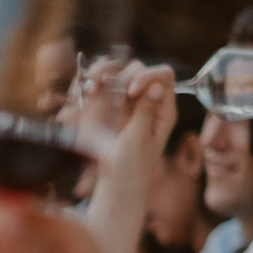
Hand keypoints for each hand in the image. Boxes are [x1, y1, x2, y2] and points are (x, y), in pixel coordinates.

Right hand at [91, 64, 179, 211]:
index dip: (147, 76)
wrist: (116, 182)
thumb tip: (156, 87)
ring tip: (93, 88)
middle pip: (142, 70)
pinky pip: (107, 86)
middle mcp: (149, 102)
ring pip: (122, 74)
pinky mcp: (113, 108)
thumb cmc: (132, 167)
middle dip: (124, 75)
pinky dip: (96, 85)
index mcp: (164, 110)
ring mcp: (130, 104)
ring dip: (107, 76)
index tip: (130, 92)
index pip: (163, 76)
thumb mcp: (139, 140)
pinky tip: (87, 94)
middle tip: (107, 89)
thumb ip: (146, 112)